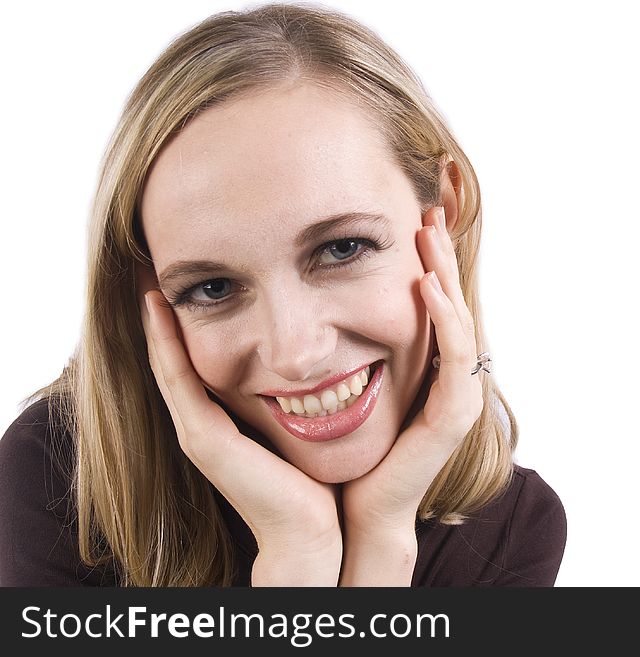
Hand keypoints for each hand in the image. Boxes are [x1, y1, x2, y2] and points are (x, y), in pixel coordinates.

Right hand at [137, 265, 341, 585]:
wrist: (311, 530)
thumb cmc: (316, 479)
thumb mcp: (305, 422)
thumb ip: (300, 392)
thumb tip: (322, 354)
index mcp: (223, 420)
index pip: (196, 358)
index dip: (184, 321)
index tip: (186, 277)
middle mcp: (201, 423)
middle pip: (172, 356)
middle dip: (164, 314)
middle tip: (155, 265)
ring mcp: (196, 432)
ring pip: (166, 362)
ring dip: (155, 320)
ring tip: (148, 274)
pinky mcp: (202, 440)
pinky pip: (177, 379)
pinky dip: (164, 343)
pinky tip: (156, 306)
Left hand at [339, 206, 483, 583]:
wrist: (348, 508)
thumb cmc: (340, 449)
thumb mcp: (341, 380)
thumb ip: (341, 344)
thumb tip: (309, 300)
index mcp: (428, 369)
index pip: (435, 304)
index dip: (427, 261)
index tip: (408, 219)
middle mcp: (450, 377)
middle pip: (451, 303)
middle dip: (441, 255)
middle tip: (428, 209)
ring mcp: (458, 395)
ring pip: (459, 320)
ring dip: (446, 274)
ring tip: (429, 232)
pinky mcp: (454, 414)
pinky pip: (456, 356)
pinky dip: (444, 318)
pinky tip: (425, 284)